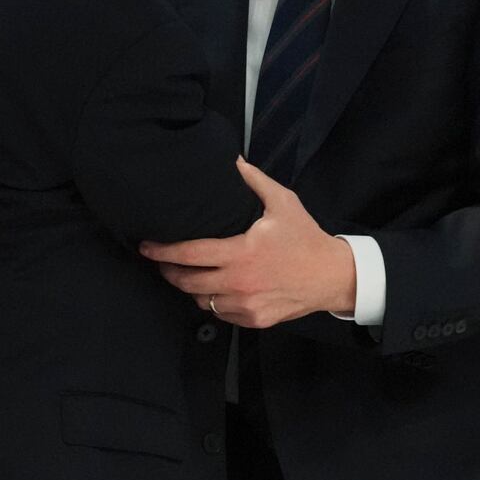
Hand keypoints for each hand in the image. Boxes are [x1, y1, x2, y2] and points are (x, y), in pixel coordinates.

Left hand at [139, 158, 356, 327]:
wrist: (333, 277)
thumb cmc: (305, 238)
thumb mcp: (282, 202)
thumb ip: (253, 181)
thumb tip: (232, 160)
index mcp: (241, 252)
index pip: (189, 254)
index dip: (162, 251)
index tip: (147, 246)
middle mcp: (239, 282)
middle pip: (187, 282)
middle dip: (168, 271)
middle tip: (161, 261)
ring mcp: (246, 305)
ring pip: (201, 300)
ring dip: (190, 288)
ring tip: (186, 273)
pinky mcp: (254, 320)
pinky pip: (220, 313)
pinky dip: (212, 302)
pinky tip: (213, 289)